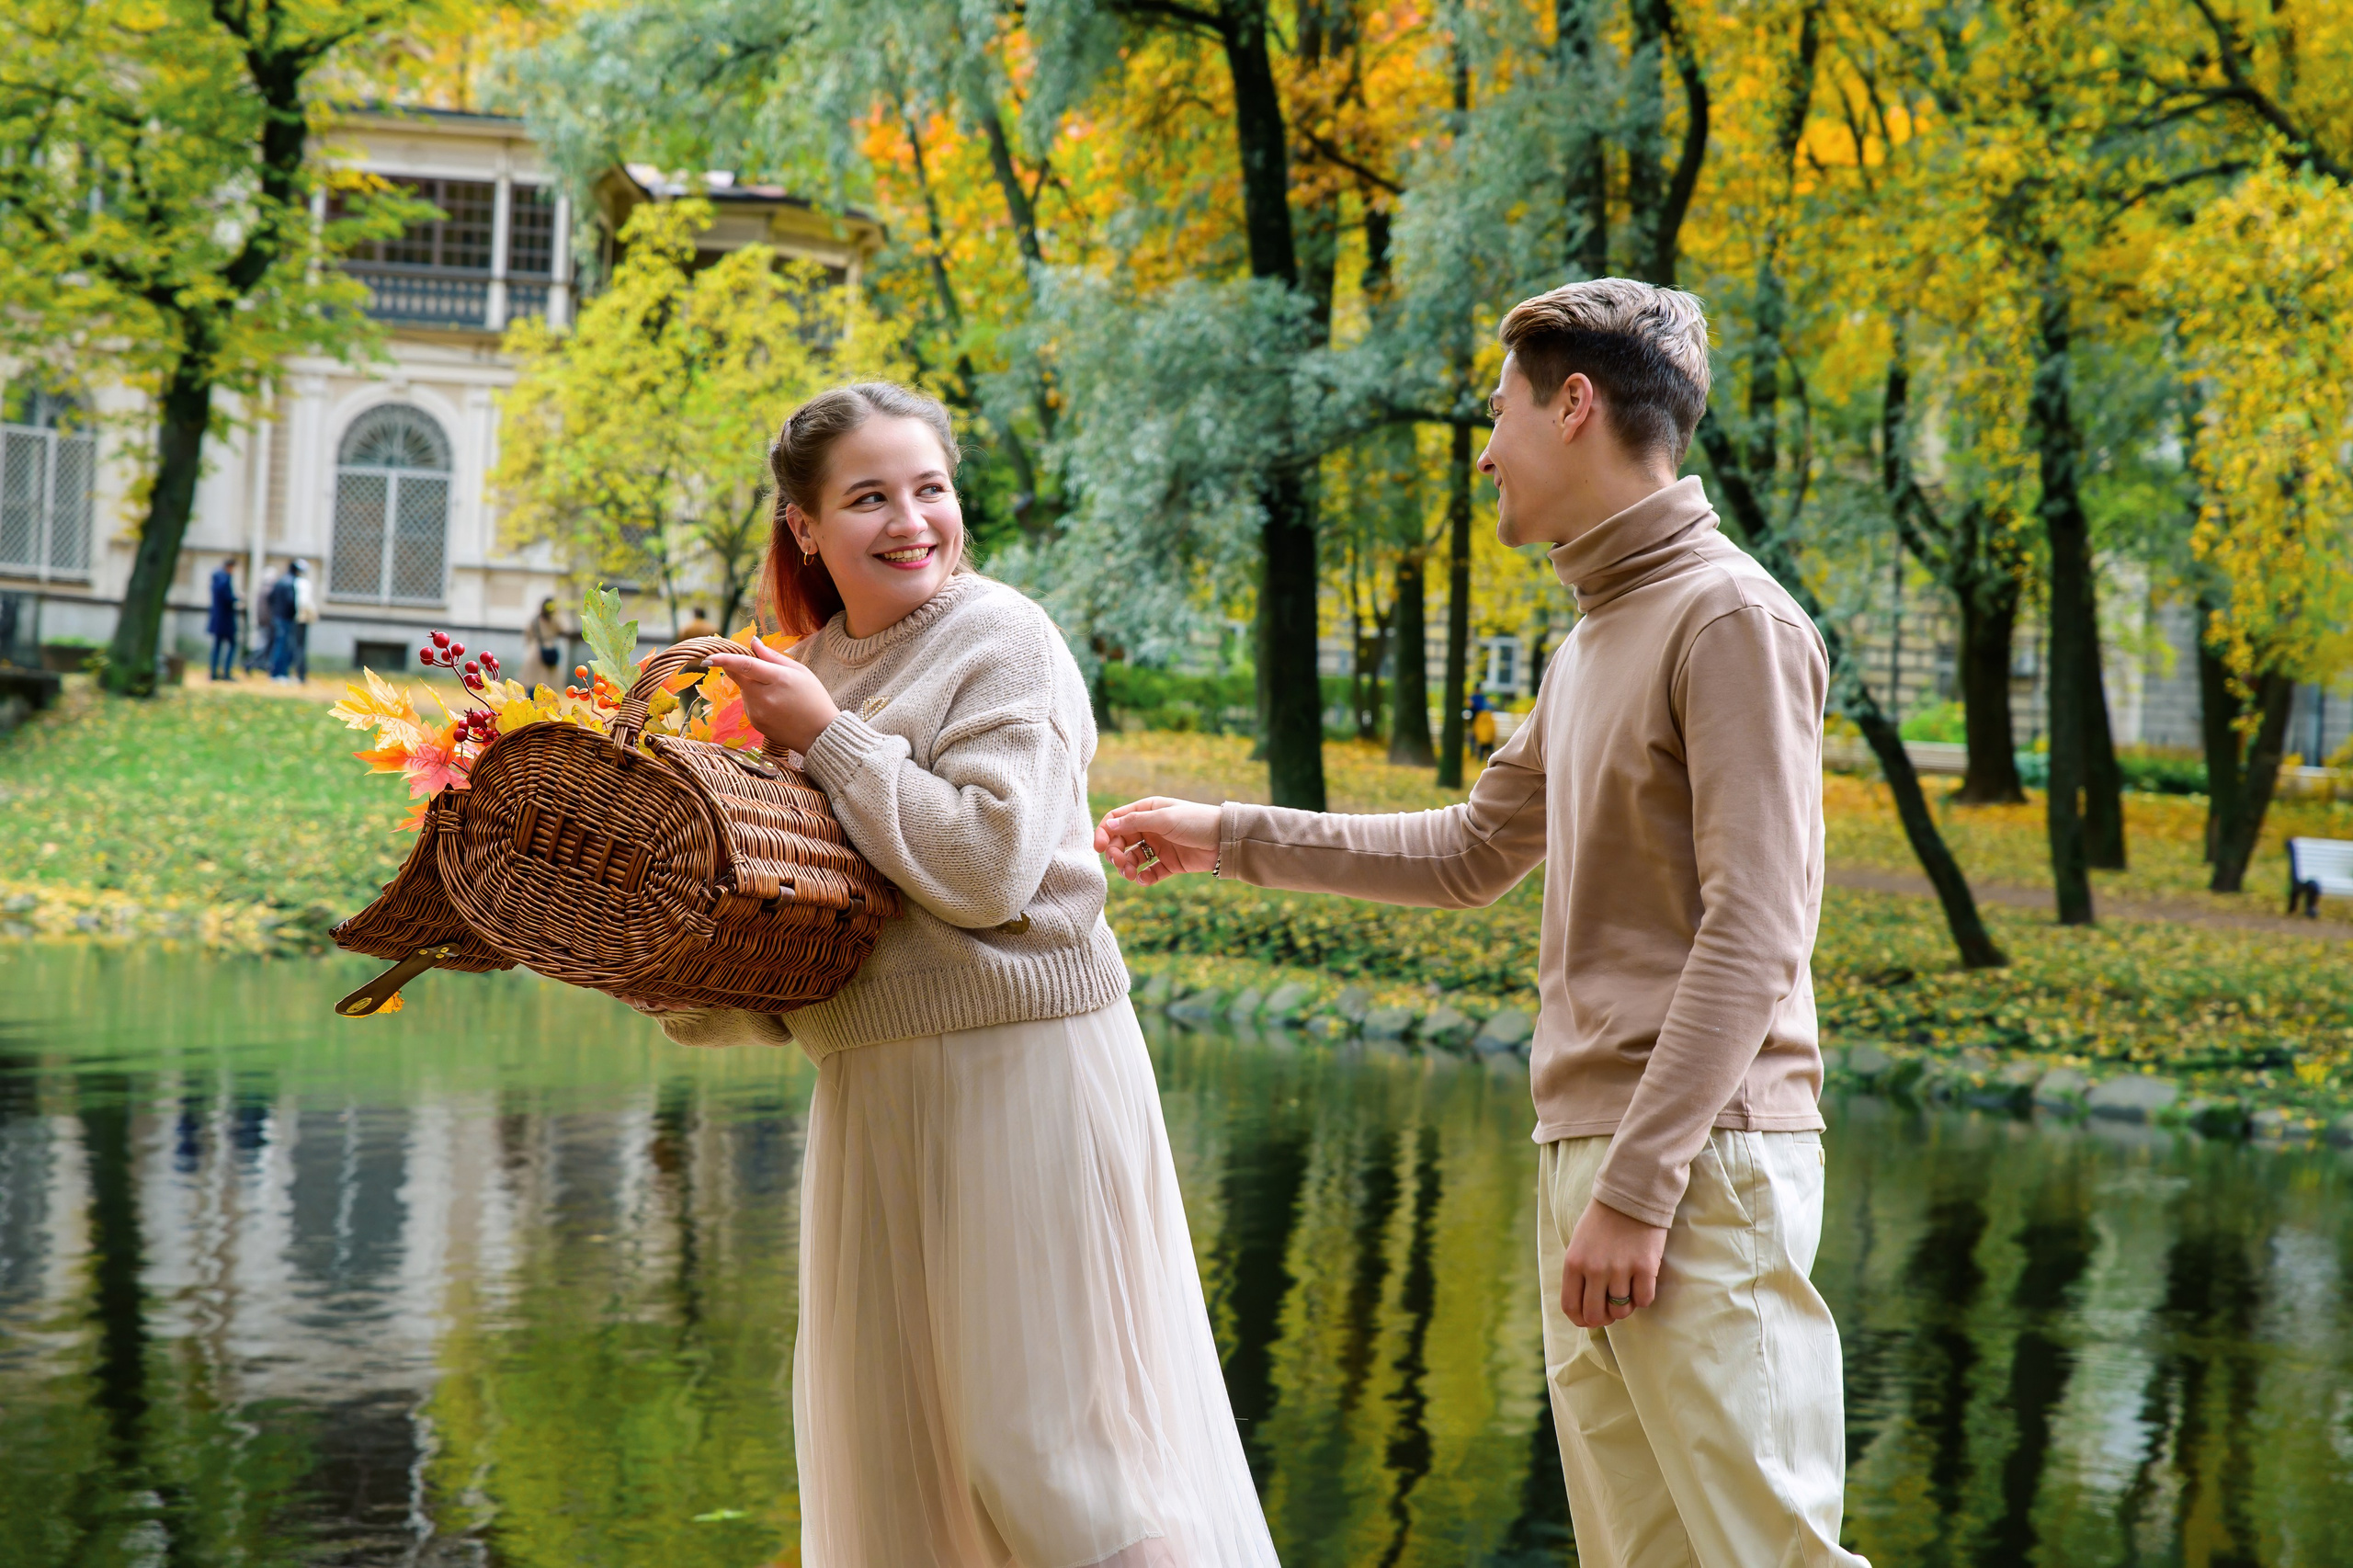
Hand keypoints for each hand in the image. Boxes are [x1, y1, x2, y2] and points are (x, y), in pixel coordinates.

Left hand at [709, 640, 838, 754]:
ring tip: (779, 694)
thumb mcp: (800, 672)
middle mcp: (764, 697)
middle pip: (739, 676)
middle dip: (738, 667)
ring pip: (744, 690)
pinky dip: (756, 699)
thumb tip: (753, 642)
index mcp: (778, 679)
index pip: (745, 665)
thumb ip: (773, 656)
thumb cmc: (814, 699)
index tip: (708, 657)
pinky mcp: (755, 722)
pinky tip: (776, 706)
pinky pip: (748, 703)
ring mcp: (758, 712)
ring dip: (752, 685)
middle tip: (757, 669)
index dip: (725, 659)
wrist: (820, 735)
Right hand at [1094, 797, 1219, 884]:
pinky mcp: (1169, 864)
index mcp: (1147, 811)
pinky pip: (1150, 873)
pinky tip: (1144, 880)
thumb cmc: (1196, 822)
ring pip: (1133, 859)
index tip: (1098, 847)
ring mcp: (1159, 846)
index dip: (1104, 832)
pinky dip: (1144, 878)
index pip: (1117, 820)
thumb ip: (1135, 822)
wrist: (1225, 840)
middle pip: (1121, 841)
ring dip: (1127, 868)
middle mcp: (1151, 828)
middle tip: (1120, 864)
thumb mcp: (1164, 818)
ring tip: (1131, 875)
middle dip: (1116, 853)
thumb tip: (1109, 825)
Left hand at [1559, 1198, 1667, 1328]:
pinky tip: (1641, 1282)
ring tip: (1627, 1289)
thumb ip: (1579, 1274)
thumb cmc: (1602, 1221)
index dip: (1581, 1320)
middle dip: (1604, 1318)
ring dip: (1625, 1305)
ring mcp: (1620, 1269)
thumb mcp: (1578, 1244)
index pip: (1571, 1307)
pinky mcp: (1645, 1267)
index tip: (1590, 1319)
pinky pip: (1644, 1301)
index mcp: (1573, 1263)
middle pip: (1596, 1315)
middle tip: (1611, 1309)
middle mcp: (1594, 1269)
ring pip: (1622, 1311)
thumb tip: (1585, 1308)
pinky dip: (1643, 1298)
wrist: (1631, 1194)